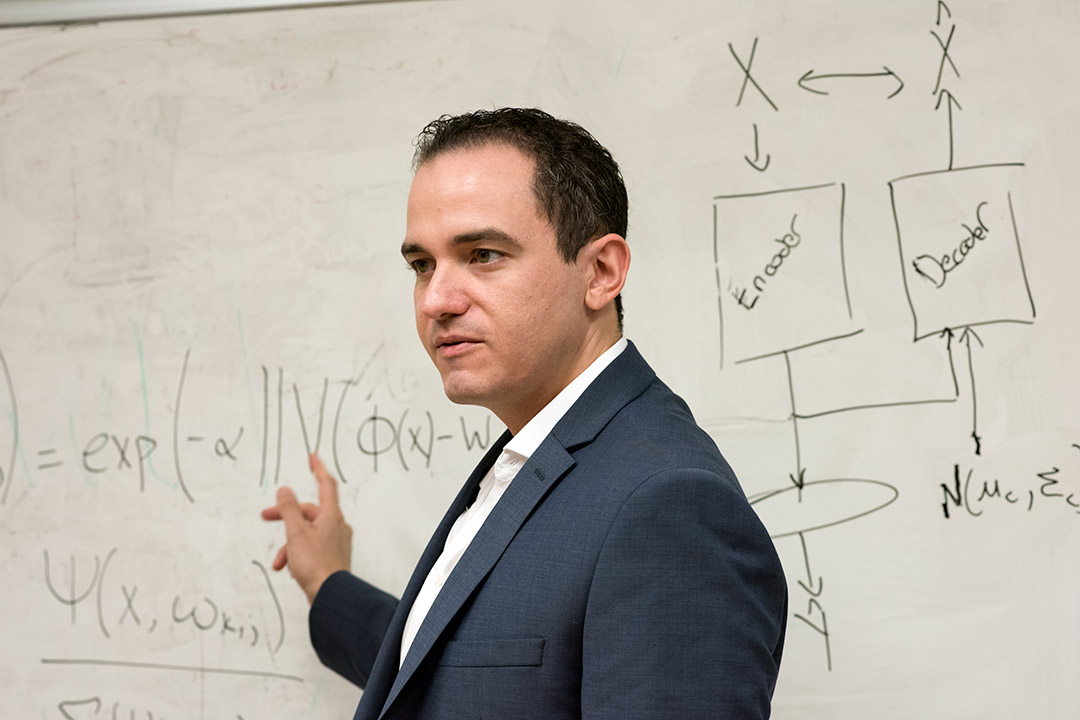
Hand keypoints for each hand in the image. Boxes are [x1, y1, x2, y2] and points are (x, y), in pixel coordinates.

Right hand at [261, 454, 352, 604]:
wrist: (330, 595)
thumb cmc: (316, 564)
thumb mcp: (296, 533)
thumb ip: (289, 509)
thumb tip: (285, 490)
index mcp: (331, 515)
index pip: (326, 484)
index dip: (318, 469)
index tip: (312, 456)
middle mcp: (336, 525)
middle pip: (309, 511)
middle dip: (286, 516)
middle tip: (265, 516)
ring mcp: (335, 541)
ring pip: (306, 532)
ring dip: (289, 543)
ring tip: (279, 561)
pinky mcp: (331, 556)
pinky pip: (310, 547)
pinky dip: (296, 554)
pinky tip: (288, 568)